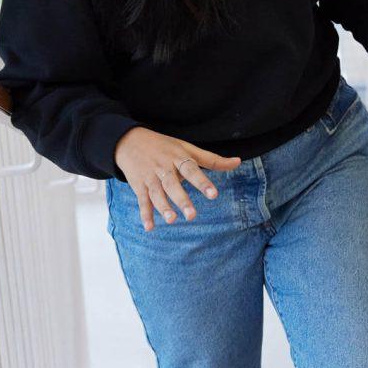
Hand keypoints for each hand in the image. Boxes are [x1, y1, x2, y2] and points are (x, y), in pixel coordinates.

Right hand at [113, 127, 242, 230]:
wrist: (129, 140)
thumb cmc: (164, 146)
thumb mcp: (187, 149)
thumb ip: (212, 160)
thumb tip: (238, 162)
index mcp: (178, 158)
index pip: (191, 170)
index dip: (202, 182)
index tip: (213, 195)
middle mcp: (163, 167)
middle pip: (172, 184)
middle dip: (181, 199)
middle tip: (192, 216)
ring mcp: (150, 177)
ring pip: (156, 193)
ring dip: (163, 207)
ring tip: (172, 220)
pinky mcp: (138, 186)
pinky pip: (142, 201)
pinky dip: (145, 214)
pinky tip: (149, 227)